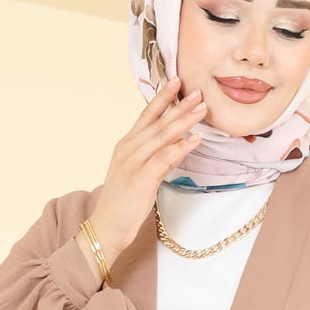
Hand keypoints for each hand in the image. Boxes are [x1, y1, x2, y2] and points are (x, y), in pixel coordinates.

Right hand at [87, 75, 207, 253]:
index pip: (146, 115)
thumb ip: (158, 159)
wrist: (106, 227)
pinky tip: (195, 139)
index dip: (162, 98)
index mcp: (126, 145)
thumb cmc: (123, 204)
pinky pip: (164, 157)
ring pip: (162, 135)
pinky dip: (181, 147)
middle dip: (179, 105)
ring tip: (202, 109)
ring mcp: (133, 162)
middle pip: (158, 122)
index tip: (176, 82)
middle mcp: (128, 149)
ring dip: (184, 121)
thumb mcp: (140, 175)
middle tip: (198, 91)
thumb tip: (178, 147)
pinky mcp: (141, 178)